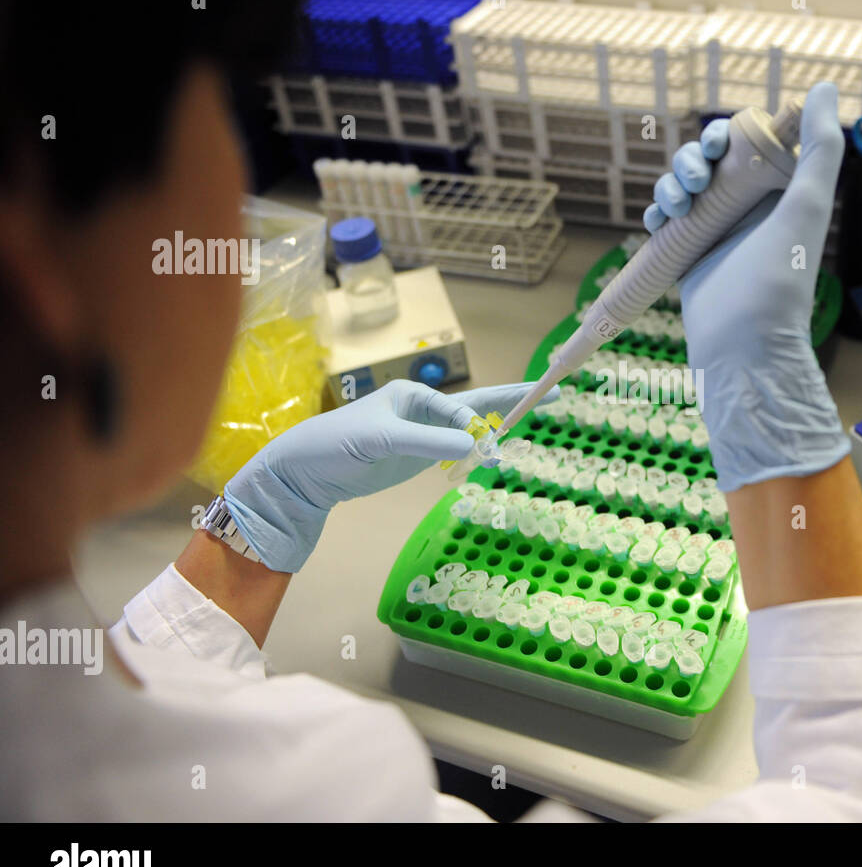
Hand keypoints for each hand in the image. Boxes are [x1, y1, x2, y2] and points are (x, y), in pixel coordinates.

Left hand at [224, 380, 554, 571]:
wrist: (305, 473)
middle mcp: (423, 410)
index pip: (461, 408)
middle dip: (513, 400)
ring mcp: (422, 434)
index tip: (487, 446)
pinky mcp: (417, 456)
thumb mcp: (382, 441)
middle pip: (478, 404)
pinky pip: (456, 450)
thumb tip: (476, 442)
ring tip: (534, 417)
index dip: (478, 425)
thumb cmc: (337, 445)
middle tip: (552, 392)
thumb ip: (428, 441)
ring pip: (470, 429)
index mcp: (413, 395)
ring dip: (498, 430)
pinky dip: (477, 451)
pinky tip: (494, 451)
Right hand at [644, 81, 847, 491]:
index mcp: (777, 194)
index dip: (724, 135)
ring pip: (681, 186)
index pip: (745, 144)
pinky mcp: (687, 254)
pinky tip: (658, 221)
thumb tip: (826, 87)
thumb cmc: (780, 280)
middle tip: (694, 181)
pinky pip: (665, 220)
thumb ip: (821, 147)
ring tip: (676, 206)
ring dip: (670, 184)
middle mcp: (746, 209)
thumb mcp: (807, 206)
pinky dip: (656, 212)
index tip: (714, 144)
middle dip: (691, 160)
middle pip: (706, 162)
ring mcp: (714, 231)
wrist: (744, 345)